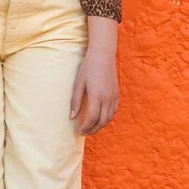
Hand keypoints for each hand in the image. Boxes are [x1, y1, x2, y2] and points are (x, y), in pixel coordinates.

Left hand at [69, 16, 119, 133]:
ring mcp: (114, 96)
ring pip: (109, 117)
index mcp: (97, 96)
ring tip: (91, 127)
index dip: (85, 127)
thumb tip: (72, 117)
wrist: (102, 55)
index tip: (78, 131)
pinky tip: (101, 118)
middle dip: (93, 129)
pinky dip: (108, 117)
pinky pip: (114, 110)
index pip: (92, 118)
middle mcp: (107, 98)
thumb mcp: (78, 83)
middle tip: (84, 133)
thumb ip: (75, 101)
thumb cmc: (88, 67)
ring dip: (100, 125)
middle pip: (102, 121)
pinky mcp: (116, 93)